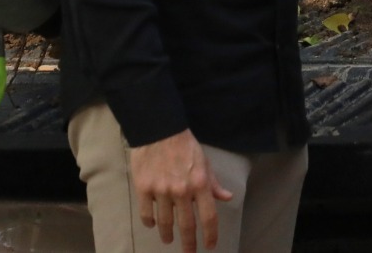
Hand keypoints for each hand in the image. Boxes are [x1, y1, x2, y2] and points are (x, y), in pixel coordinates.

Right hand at [128, 130, 233, 252]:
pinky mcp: (144, 189)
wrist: (159, 131)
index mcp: (200, 184)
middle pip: (187, 226)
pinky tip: (153, 224)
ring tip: (168, 240)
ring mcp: (162, 191)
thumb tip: (227, 198)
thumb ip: (214, 184)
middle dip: (189, 243)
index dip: (210, 235)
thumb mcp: (205, 162)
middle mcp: (182, 191)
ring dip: (168, 235)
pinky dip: (150, 222)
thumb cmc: (185, 146)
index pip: (209, 217)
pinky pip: (147, 214)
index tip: (210, 246)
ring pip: (166, 223)